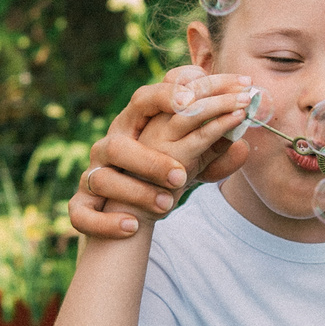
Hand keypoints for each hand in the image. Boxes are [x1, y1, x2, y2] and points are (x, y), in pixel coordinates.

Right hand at [68, 68, 256, 238]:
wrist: (126, 209)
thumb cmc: (161, 175)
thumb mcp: (189, 161)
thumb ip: (212, 152)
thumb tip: (243, 146)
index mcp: (137, 125)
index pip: (148, 100)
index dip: (167, 96)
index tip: (192, 101)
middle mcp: (111, 145)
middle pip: (120, 145)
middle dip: (150, 161)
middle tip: (181, 178)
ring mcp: (93, 175)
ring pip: (103, 179)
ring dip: (134, 194)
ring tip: (166, 207)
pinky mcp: (81, 205)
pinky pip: (84, 214)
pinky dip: (107, 223)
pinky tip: (132, 228)